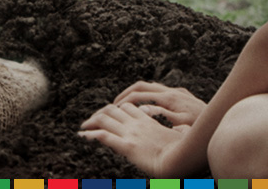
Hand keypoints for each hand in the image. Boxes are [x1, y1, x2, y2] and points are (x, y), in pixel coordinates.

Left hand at [80, 84, 204, 176]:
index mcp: (148, 121)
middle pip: (112, 110)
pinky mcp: (127, 146)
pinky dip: (91, 135)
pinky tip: (83, 136)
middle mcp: (137, 124)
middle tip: (91, 121)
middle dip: (100, 113)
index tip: (110, 115)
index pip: (128, 108)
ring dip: (91, 122)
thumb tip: (182, 129)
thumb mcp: (183, 136)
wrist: (182, 160)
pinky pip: (104, 136)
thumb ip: (179, 130)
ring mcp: (131, 134)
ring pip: (104, 119)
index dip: (117, 109)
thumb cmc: (185, 151)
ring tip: (83, 127)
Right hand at [114, 80, 206, 126]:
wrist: (222, 119)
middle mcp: (172, 91)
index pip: (139, 94)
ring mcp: (177, 92)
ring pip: (151, 87)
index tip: (114, 108)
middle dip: (127, 93)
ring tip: (128, 105)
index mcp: (169, 98)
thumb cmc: (202, 127)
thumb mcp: (181, 123)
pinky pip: (160, 91)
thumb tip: (142, 109)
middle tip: (115, 104)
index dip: (124, 100)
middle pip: (142, 86)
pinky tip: (148, 106)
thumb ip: (161, 115)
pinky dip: (149, 95)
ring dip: (138, 93)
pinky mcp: (182, 95)